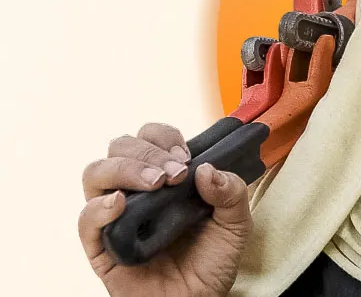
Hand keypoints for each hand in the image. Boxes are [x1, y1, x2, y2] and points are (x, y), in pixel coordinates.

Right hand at [79, 123, 251, 296]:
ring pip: (96, 173)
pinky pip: (85, 220)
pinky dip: (98, 208)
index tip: (186, 155)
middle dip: (147, 151)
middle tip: (175, 173)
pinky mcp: (100, 247)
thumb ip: (231, 192)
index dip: (163, 137)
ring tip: (156, 184)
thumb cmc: (213, 261)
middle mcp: (136, 191)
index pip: (149, 138)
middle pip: (119, 148)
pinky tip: (120, 205)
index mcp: (164, 177)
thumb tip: (207, 169)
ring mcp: (115, 217)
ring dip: (125, 169)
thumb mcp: (237, 223)